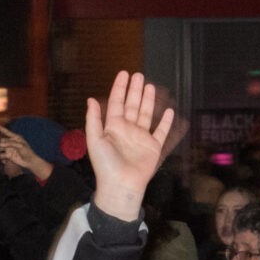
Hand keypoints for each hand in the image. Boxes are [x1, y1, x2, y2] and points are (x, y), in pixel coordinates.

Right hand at [0, 128, 52, 181]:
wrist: (30, 161)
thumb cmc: (27, 152)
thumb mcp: (20, 146)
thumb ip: (10, 144)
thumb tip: (1, 143)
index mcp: (15, 138)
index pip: (7, 132)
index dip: (1, 129)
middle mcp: (11, 143)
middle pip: (2, 141)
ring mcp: (9, 149)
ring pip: (0, 148)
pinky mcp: (8, 155)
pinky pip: (1, 155)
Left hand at [86, 71, 173, 221]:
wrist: (121, 185)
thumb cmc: (105, 165)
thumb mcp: (95, 140)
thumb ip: (93, 119)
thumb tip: (90, 99)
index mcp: (113, 127)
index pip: (116, 103)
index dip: (119, 88)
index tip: (124, 73)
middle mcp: (127, 130)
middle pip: (132, 105)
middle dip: (135, 90)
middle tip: (138, 75)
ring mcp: (141, 138)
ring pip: (146, 114)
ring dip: (148, 100)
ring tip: (150, 86)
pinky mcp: (153, 147)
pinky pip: (161, 131)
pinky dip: (166, 122)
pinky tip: (169, 110)